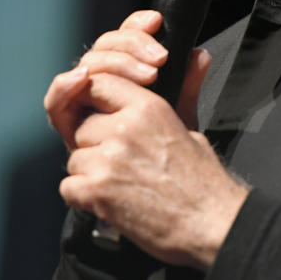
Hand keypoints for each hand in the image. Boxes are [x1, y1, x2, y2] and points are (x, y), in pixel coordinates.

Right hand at [43, 10, 210, 149]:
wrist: (158, 197)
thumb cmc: (165, 157)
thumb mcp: (180, 118)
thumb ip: (187, 86)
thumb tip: (200, 54)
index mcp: (125, 77)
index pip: (123, 39)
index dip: (136, 26)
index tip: (156, 22)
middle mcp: (100, 86)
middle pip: (104, 48)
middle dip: (131, 47)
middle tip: (159, 62)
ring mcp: (82, 104)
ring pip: (85, 67)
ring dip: (111, 64)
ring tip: (143, 75)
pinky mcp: (66, 125)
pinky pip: (57, 100)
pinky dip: (65, 85)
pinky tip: (81, 79)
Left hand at [59, 73, 248, 268]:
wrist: (212, 224)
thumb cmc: (205, 182)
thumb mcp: (192, 129)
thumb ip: (181, 94)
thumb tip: (198, 56)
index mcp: (148, 108)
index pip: (99, 84)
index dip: (94, 101)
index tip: (99, 116)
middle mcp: (124, 127)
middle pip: (82, 126)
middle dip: (93, 145)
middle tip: (119, 164)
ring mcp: (108, 159)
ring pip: (74, 158)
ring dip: (89, 173)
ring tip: (120, 185)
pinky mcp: (97, 191)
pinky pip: (68, 187)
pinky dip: (83, 198)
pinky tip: (109, 202)